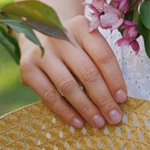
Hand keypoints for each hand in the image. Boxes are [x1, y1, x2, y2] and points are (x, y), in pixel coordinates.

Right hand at [18, 13, 127, 129]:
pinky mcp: (27, 68)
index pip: (103, 56)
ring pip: (68, 86)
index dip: (115, 80)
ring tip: (98, 122)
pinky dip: (65, 111)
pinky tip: (78, 122)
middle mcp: (59, 36)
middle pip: (87, 72)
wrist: (36, 34)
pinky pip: (49, 95)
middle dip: (103, 99)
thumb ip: (100, 63)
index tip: (122, 99)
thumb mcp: (86, 43)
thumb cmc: (71, 44)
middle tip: (114, 117)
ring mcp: (41, 52)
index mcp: (80, 26)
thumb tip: (116, 99)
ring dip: (86, 108)